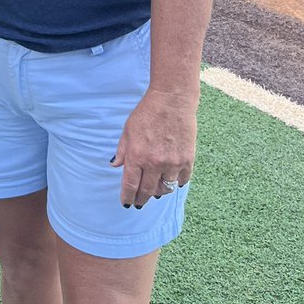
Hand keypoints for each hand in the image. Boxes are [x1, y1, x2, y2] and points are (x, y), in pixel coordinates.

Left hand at [111, 86, 198, 207]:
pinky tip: (172, 181)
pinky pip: (182, 180)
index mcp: (137, 156)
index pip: (130, 185)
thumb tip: (115, 165)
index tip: (126, 203)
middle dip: (141, 199)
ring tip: (154, 191)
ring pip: (165, 189)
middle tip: (138, 203)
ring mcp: (173, 163)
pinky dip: (176, 183)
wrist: (172, 100)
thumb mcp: (128, 129)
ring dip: (158, 192)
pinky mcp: (187, 159)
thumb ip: (122, 149)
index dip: (127, 197)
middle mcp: (155, 163)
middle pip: (147, 191)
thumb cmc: (147, 112)